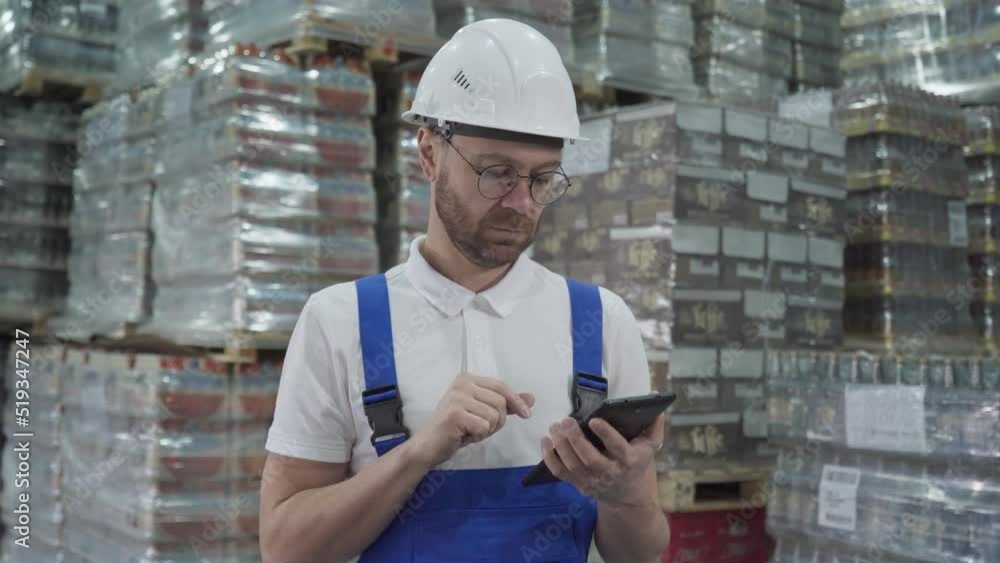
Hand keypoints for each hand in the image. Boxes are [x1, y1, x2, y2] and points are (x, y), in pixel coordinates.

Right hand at [409, 373, 533, 467]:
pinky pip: (484, 427)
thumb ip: (506, 404)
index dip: (516, 401)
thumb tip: (531, 398)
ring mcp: (457, 397)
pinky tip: (464, 435)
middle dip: (498, 421)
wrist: (428, 445)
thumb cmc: (456, 428)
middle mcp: (462, 384)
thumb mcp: (483, 412)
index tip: (527, 415)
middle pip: (501, 402)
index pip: (502, 386)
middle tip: (481, 428)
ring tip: (471, 431)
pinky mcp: (455, 414)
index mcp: (468, 379)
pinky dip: (478, 436)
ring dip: (487, 430)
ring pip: (494, 416)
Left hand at [541, 414, 664, 506]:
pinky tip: (546, 441)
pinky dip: (550, 458)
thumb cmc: (638, 462)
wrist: (628, 496)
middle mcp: (610, 473)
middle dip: (576, 439)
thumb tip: (655, 400)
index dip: (606, 434)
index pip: (618, 448)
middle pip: (590, 459)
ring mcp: (593, 481)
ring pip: (573, 465)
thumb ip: (654, 424)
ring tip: (555, 426)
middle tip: (565, 420)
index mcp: (629, 461)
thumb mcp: (651, 445)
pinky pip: (560, 473)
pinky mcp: (579, 484)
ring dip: (561, 445)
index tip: (594, 420)